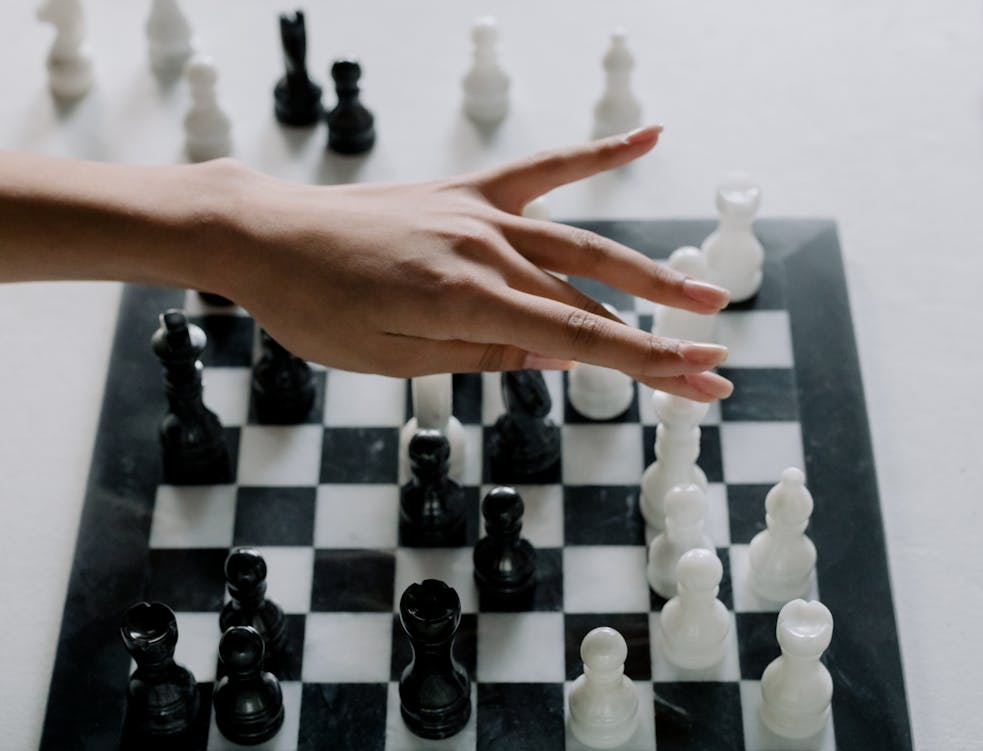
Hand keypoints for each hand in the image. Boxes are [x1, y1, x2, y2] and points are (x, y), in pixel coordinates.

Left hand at [205, 127, 734, 402]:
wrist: (265, 236)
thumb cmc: (316, 310)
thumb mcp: (390, 358)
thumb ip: (481, 355)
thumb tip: (559, 356)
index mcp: (462, 300)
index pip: (575, 339)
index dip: (646, 363)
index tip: (702, 382)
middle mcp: (482, 250)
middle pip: (589, 300)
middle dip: (658, 337)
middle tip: (717, 364)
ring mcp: (480, 214)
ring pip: (580, 246)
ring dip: (648, 274)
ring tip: (706, 295)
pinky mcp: (468, 192)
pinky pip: (544, 169)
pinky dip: (599, 155)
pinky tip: (651, 136)